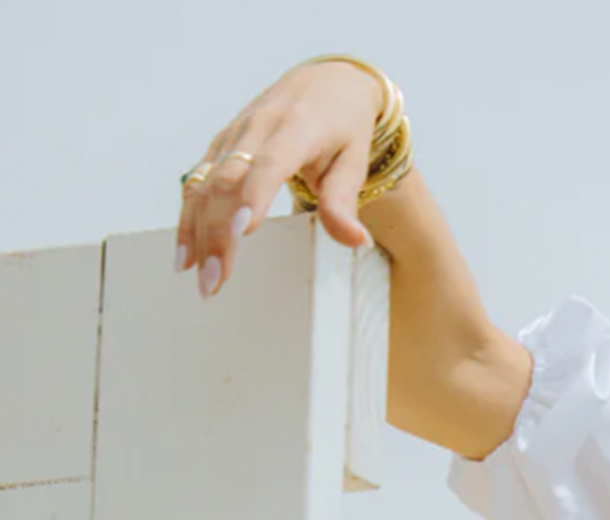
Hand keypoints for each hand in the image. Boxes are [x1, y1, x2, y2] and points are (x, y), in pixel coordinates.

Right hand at [176, 59, 385, 299]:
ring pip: (203, 184)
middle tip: (216, 279)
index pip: (269, 165)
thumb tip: (356, 242)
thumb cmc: (344, 125)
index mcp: (294, 129)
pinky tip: (185, 253)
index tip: (242, 232)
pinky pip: (196, 182)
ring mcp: (232, 136)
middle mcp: (256, 129)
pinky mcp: (220, 146)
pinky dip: (188, 217)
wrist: (325, 82)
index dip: (252, 197)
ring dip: (196, 232)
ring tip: (196, 276)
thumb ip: (346, 201)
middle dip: (217, 232)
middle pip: (226, 182)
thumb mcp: (356, 160)